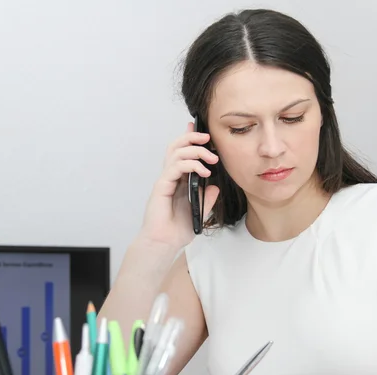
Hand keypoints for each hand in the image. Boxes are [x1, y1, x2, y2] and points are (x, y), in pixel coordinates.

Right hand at [139, 122, 219, 249]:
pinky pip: (175, 167)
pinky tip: (203, 171)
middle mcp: (170, 177)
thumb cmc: (177, 230)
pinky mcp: (162, 186)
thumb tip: (214, 186)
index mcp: (178, 181)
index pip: (182, 154)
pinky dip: (191, 165)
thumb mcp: (199, 213)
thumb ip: (206, 199)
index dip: (189, 139)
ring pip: (176, 153)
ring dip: (195, 150)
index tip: (200, 130)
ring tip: (212, 158)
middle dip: (191, 137)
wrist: (165, 243)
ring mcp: (165, 180)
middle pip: (176, 147)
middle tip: (208, 138)